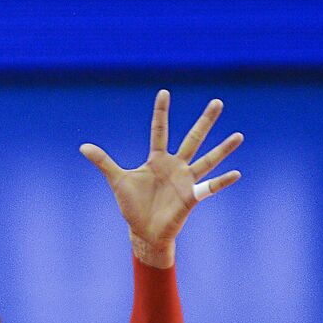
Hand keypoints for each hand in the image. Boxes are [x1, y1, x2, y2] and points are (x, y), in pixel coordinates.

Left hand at [81, 90, 242, 268]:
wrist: (143, 230)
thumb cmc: (132, 205)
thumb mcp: (117, 180)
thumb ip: (103, 162)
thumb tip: (83, 147)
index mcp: (157, 159)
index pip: (159, 130)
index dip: (161, 112)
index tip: (164, 92)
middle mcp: (175, 165)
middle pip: (192, 138)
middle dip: (204, 121)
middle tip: (217, 102)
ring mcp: (185, 180)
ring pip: (207, 160)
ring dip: (223, 149)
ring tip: (239, 135)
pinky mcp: (191, 197)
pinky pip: (209, 187)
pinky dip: (221, 182)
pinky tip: (236, 173)